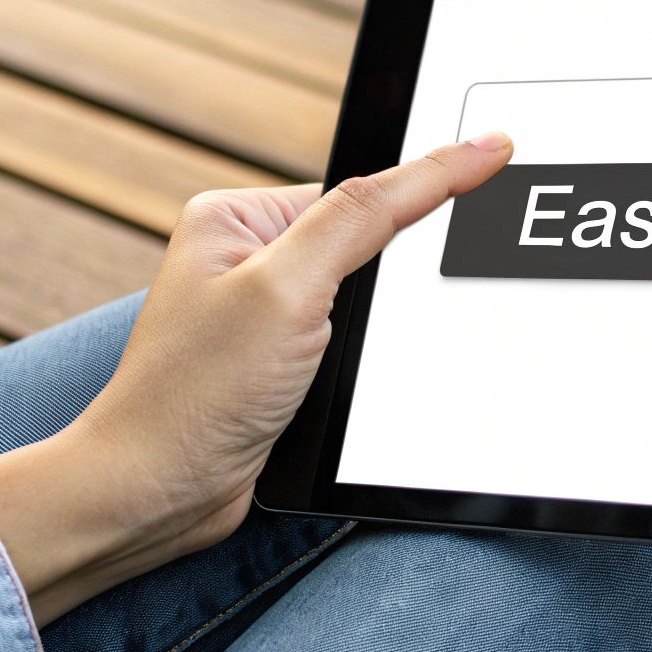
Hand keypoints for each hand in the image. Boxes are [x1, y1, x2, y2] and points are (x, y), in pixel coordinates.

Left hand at [0, 134, 512, 622]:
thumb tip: (451, 155)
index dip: (417, 200)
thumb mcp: (288, 287)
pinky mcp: (277, 370)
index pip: (356, 190)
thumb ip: (365, 216)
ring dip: (371, 339)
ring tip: (333, 369)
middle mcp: (247, 259)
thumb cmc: (194, 394)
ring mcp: (262, 317)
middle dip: (384, 288)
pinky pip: (348, 353)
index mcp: (236, 216)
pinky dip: (361, 372)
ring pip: (362, 308)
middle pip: (365, 248)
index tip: (495, 178)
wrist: (156, 496)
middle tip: (371, 323)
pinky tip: (344, 393)